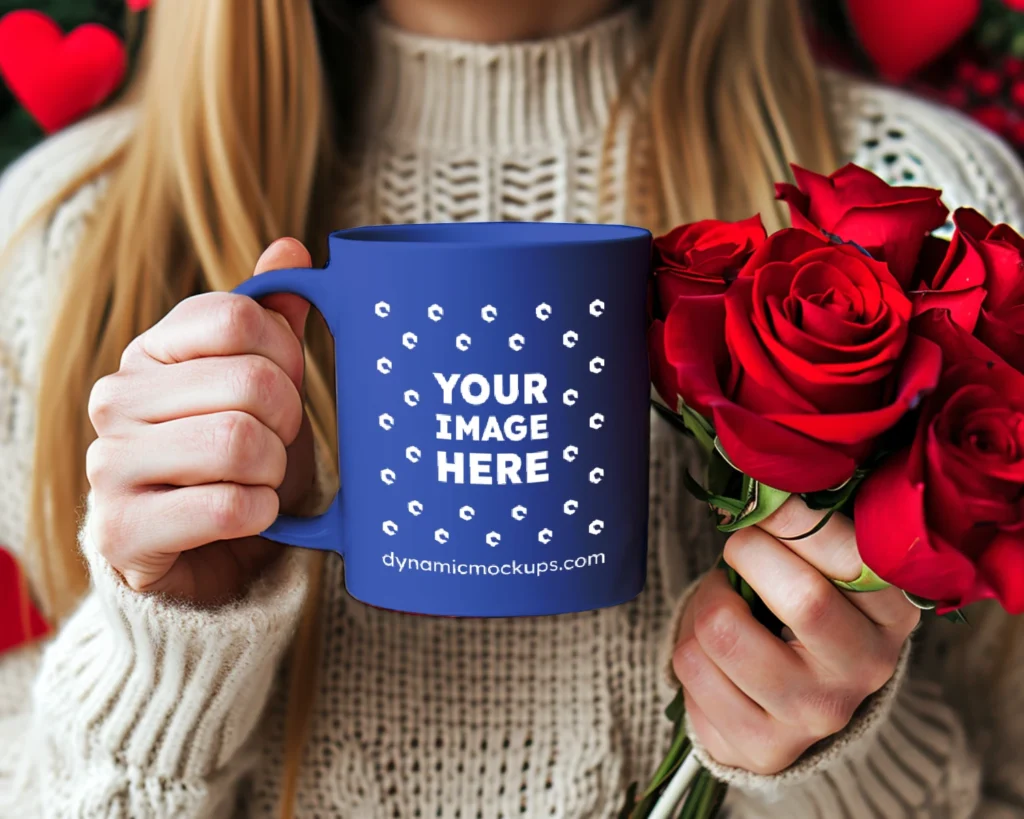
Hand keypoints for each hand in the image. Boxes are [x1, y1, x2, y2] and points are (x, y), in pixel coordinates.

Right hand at [86, 238, 316, 603]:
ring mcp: (108, 463)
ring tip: (261, 481)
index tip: (288, 385)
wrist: (207, 556)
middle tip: (278, 445)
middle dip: (289, 421)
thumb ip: (273, 322)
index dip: (287, 354)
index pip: (238, 316)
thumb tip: (293, 248)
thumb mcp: (263, 387)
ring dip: (275, 471)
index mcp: (151, 351)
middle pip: (251, 381)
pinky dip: (261, 514)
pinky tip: (251, 516)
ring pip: (240, 443)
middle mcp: (117, 398)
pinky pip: (227, 506)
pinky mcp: (121, 529)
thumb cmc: (239, 462)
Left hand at [672, 498, 919, 774]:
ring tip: (724, 601)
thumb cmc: (805, 611)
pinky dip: (687, 640)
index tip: (764, 504)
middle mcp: (866, 670)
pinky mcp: (761, 745)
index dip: (793, 518)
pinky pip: (690, 667)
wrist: (792, 705)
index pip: (852, 557)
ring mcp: (814, 715)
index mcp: (893, 614)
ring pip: (724, 629)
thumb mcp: (828, 569)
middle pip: (801, 597)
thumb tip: (762, 479)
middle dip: (749, 552)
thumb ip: (809, 528)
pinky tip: (713, 648)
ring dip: (707, 599)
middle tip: (740, 546)